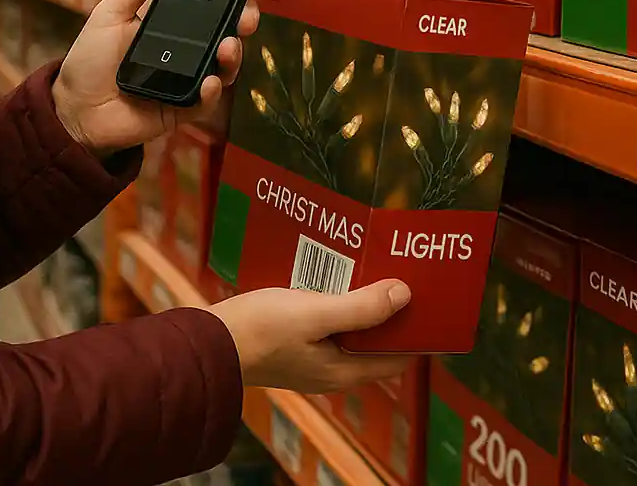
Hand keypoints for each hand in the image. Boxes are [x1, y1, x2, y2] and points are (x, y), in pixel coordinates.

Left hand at [52, 0, 259, 157]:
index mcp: (170, 26)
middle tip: (246, 19)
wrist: (74, 109)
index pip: (209, 8)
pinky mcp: (182, 110)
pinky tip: (208, 82)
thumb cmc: (90, 60)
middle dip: (242, 24)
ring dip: (232, 57)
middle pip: (225, 35)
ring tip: (227, 48)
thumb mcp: (110, 12)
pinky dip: (211, 92)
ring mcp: (186, 82)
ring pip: (223, 68)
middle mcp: (184, 52)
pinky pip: (206, 101)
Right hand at [210, 281, 412, 393]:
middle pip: (373, 340)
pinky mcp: (291, 342)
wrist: (209, 342)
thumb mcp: (315, 313)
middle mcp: (331, 369)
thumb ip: (360, 308)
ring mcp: (310, 357)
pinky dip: (333, 300)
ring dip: (358, 301)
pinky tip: (329, 275)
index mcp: (344, 371)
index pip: (398, 356)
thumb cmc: (262, 330)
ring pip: (348, 328)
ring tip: (367, 266)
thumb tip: (404, 295)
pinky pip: (324, 321)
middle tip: (396, 270)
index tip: (427, 298)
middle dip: (386, 309)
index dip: (415, 329)